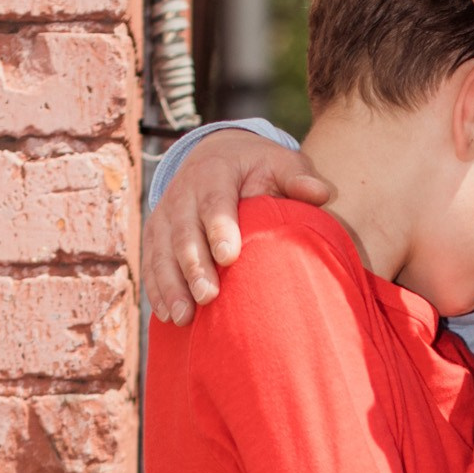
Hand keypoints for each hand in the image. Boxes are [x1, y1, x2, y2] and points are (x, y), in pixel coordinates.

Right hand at [143, 129, 334, 322]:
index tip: (229, 257)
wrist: (214, 155)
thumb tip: (321, 193)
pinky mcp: (156, 234)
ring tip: (184, 317)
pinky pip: (151, 262)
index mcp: (214, 172)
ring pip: (163, 252)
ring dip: (171, 285)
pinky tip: (169, 316)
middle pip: (184, 232)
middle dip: (194, 266)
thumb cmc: (256, 167)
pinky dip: (158, 289)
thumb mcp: (278, 162)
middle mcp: (183, 193)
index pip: (215, 202)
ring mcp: (165, 214)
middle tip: (208, 296)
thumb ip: (297, 177)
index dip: (219, 228)